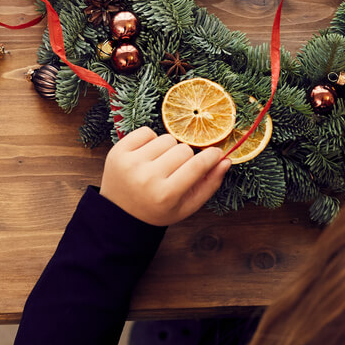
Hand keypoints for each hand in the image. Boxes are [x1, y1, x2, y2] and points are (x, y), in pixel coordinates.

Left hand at [99, 126, 230, 225]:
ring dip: (168, 149)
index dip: (211, 156)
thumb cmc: (158, 209)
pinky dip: (151, 140)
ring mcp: (130, 163)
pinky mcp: (118, 151)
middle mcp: (147, 178)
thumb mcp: (186, 206)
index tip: (216, 153)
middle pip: (183, 149)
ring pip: (166, 139)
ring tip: (159, 164)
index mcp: (166, 194)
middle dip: (185, 157)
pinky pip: (146, 131)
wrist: (119, 213)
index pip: (197, 165)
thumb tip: (225, 159)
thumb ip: (209, 184)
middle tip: (176, 170)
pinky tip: (147, 156)